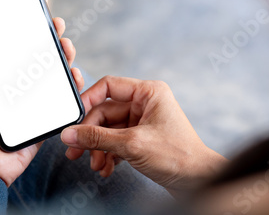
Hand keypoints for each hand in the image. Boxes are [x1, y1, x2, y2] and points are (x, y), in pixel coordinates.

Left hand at [0, 8, 83, 186]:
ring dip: (64, 55)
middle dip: (50, 36)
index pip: (12, 39)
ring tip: (67, 47)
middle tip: (56, 25)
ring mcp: (30, 96)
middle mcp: (13, 80)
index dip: (25, 22)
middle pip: (37, 51)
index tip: (36, 5)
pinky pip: (62, 95)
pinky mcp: (44, 112)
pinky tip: (74, 75)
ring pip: (52, 70)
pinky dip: (72, 83)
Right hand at [61, 76, 226, 193]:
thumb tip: (70, 134)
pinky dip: (107, 155)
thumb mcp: (132, 144)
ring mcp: (142, 121)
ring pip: (108, 130)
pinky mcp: (140, 138)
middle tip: (75, 150)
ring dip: (98, 148)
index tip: (74, 118)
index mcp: (148, 92)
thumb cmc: (179, 157)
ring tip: (94, 164)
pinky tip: (105, 168)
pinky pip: (115, 142)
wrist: (198, 182)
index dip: (88, 100)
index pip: (108, 86)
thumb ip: (97, 138)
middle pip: (104, 112)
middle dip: (91, 135)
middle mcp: (144, 103)